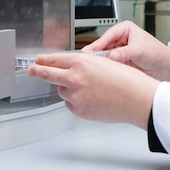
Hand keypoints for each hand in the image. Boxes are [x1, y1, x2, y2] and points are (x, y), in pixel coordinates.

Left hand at [28, 51, 159, 128]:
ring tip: (86, 89)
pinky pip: (71, 105)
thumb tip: (72, 68)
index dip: (44, 60)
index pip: (55, 59)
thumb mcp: (104, 62)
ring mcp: (75, 95)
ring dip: (67, 88)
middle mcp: (75, 78)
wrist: (137, 99)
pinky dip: (76, 102)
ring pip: (61, 91)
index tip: (37, 60)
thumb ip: (85, 64)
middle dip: (37, 71)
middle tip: (32, 70)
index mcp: (82, 62)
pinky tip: (90, 99)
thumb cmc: (128, 80)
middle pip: (47, 74)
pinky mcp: (79, 110)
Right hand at [82, 21, 169, 81]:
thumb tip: (111, 56)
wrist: (166, 68)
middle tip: (88, 60)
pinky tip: (101, 71)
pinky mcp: (120, 61)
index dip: (99, 43)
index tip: (92, 51)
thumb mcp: (140, 51)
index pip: (108, 35)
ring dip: (101, 60)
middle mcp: (121, 39)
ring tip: (93, 66)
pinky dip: (106, 67)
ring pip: (105, 55)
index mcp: (125, 29)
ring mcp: (120, 50)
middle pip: (104, 45)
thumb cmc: (158, 54)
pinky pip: (110, 63)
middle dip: (97, 52)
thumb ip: (124, 53)